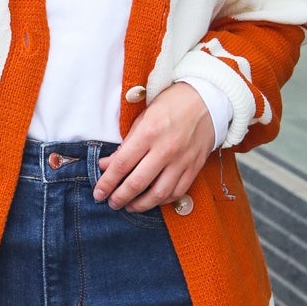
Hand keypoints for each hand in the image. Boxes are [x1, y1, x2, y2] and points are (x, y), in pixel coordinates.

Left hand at [93, 83, 215, 211]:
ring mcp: (182, 160)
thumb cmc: (172, 105)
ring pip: (158, 194)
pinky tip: (152, 200)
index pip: (121, 165)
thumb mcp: (143, 117)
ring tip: (130, 206)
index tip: (98, 193)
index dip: (107, 183)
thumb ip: (125, 145)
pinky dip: (162, 200)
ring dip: (140, 205)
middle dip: (120, 198)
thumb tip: (106, 166)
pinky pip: (177, 192)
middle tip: (111, 203)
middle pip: (137, 183)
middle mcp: (165, 149)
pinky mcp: (194, 167)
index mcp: (149, 133)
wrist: (208, 99)